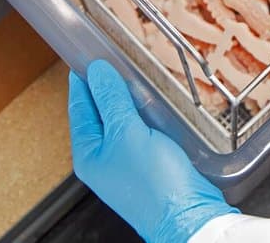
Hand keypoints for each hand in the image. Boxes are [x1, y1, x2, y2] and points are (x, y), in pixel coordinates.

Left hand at [69, 61, 237, 242]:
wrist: (189, 216)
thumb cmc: (154, 183)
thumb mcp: (128, 133)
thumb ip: (112, 100)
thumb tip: (97, 72)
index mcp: (89, 153)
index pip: (80, 106)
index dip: (83, 78)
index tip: (87, 53)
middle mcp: (104, 158)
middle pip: (102, 112)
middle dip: (108, 86)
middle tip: (117, 57)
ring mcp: (127, 161)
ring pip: (124, 120)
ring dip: (131, 99)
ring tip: (138, 75)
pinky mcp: (150, 162)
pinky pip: (143, 130)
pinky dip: (148, 114)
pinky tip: (158, 102)